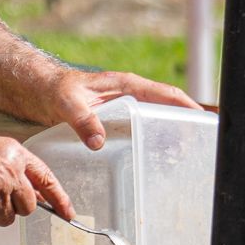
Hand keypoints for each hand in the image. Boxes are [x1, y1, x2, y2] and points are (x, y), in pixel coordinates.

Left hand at [47, 70, 199, 151]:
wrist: (40, 91)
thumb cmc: (55, 90)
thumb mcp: (68, 103)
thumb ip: (83, 120)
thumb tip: (99, 142)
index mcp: (127, 85)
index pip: (166, 94)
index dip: (187, 106)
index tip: (204, 121)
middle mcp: (130, 95)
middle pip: (165, 108)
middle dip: (182, 125)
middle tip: (193, 149)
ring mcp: (124, 107)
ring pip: (155, 120)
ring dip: (167, 135)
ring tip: (177, 159)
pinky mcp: (116, 119)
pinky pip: (140, 129)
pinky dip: (149, 141)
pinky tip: (151, 158)